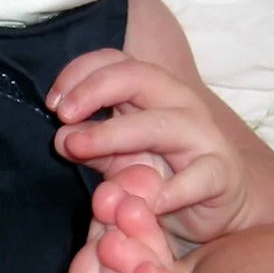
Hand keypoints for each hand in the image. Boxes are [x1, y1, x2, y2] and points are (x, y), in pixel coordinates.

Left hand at [47, 48, 253, 243]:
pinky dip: (174, 190)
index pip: (115, 62)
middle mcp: (178, 104)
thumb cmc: (162, 176)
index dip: (80, 73)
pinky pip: (199, 177)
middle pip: (138, 76)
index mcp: (151, 92)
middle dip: (94, 90)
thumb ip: (90, 146)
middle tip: (62, 115)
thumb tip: (62, 136)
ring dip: (114, 134)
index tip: (52, 103)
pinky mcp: (221, 173)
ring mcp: (202, 136)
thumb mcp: (118, 159)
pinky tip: (149, 202)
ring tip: (79, 148)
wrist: (214, 210)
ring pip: (160, 124)